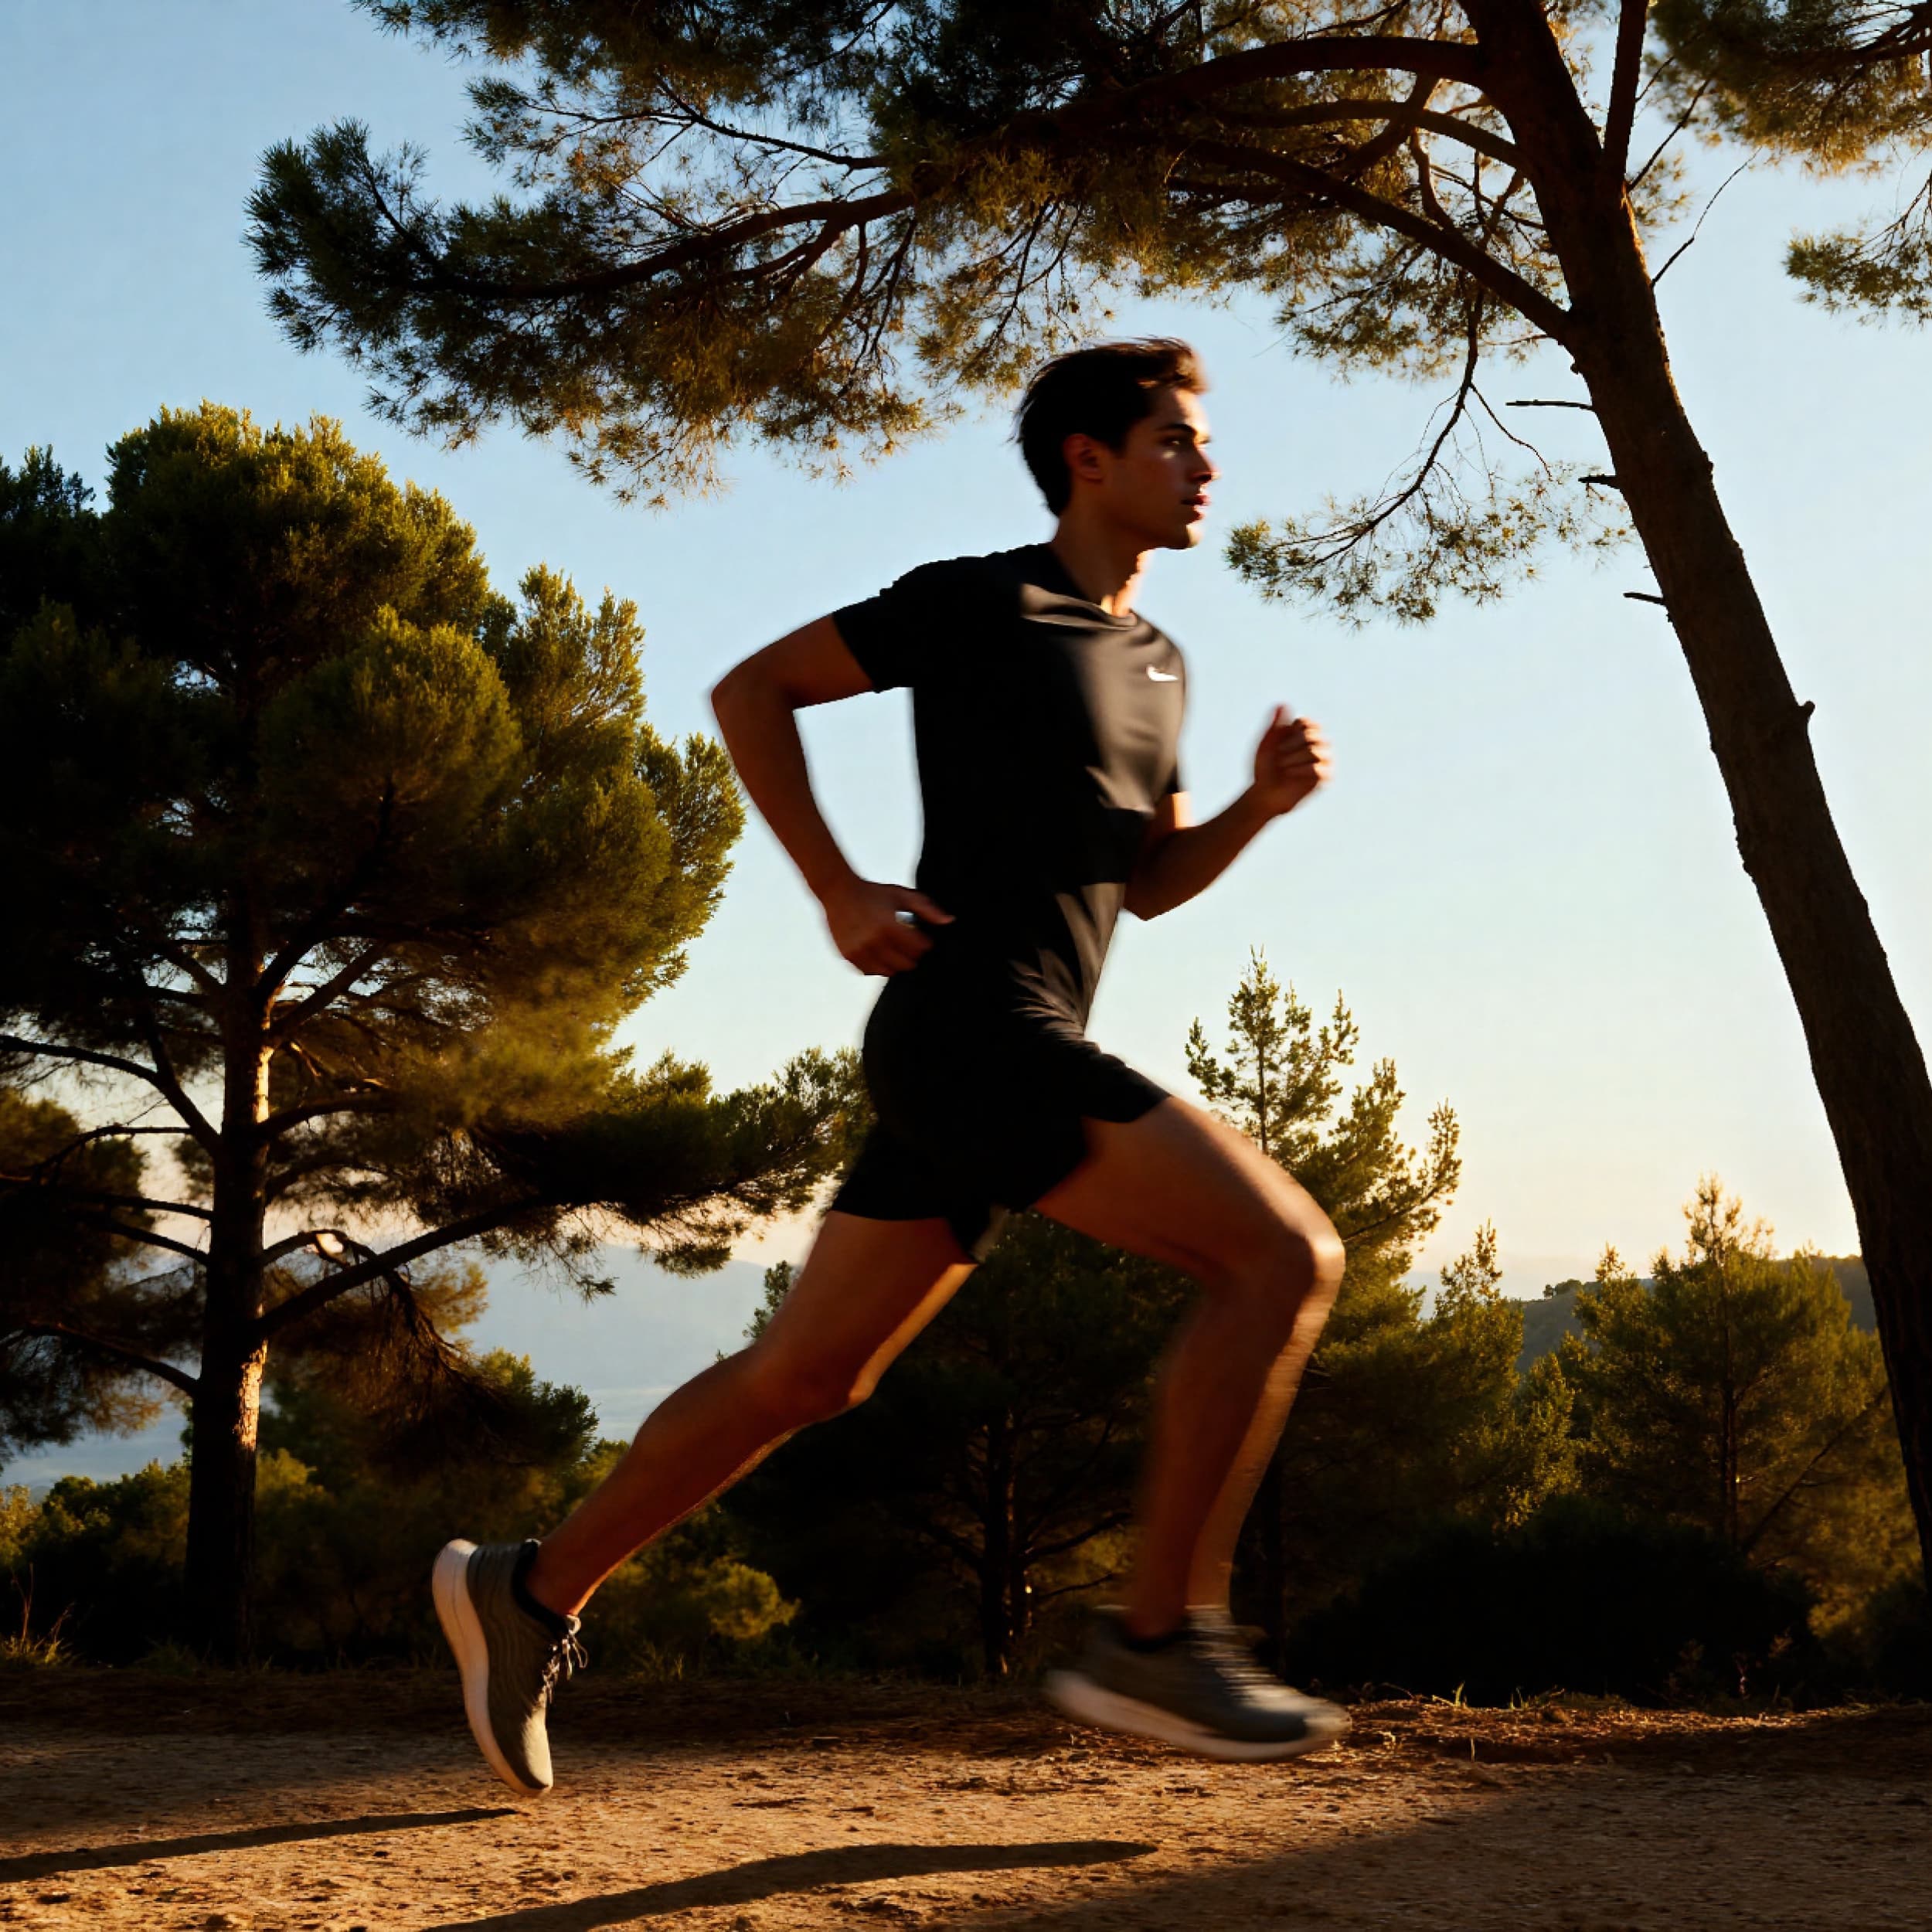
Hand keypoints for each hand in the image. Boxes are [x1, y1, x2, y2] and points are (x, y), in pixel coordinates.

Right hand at [821, 877, 952, 974]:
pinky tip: (878, 952)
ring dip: (895, 963)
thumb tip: (949, 921)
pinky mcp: (849, 956)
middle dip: (911, 955)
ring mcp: (859, 951)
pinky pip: (870, 972)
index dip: (924, 944)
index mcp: (889, 926)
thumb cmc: (872, 893)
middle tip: (908, 944)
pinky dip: (877, 966)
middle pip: (906, 964)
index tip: (921, 938)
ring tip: (893, 949)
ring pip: (889, 971)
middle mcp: (873, 941)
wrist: (838, 892)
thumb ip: (926, 908)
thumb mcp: (901, 895)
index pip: (919, 949)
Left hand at [1251, 705, 1331, 817]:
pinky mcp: (1325, 777)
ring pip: (1315, 752)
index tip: (1278, 743)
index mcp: (1303, 734)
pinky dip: (1301, 771)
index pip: (1307, 723)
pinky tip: (1290, 775)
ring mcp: (1322, 760)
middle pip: (1311, 735)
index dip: (1292, 732)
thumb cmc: (1264, 768)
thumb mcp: (1266, 744)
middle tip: (1279, 756)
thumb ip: (1275, 725)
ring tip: (1283, 768)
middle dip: (1291, 746)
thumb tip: (1282, 704)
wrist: (1264, 792)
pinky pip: (1318, 769)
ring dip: (1293, 760)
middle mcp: (1316, 745)